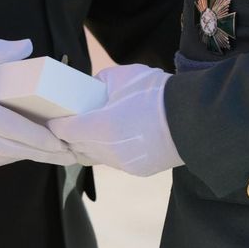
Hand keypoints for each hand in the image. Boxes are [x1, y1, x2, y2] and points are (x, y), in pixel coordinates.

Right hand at [0, 38, 77, 168]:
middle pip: (11, 150)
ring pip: (0, 158)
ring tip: (53, 153)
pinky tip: (21, 150)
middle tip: (72, 154)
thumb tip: (27, 46)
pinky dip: (7, 157)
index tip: (64, 142)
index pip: (10, 128)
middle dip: (44, 154)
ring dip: (27, 157)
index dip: (39, 139)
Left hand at [48, 63, 182, 175]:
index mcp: (101, 126)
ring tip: (88, 130)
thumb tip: (88, 88)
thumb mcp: (123, 77)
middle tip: (67, 122)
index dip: (56, 123)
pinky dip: (108, 151)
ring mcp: (123, 164)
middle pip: (75, 147)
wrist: (195, 117)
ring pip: (94, 157)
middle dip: (68, 136)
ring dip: (87, 146)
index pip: (64, 131)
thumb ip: (99, 83)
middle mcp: (108, 151)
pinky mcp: (137, 170)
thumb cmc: (156, 92)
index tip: (53, 117)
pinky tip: (113, 139)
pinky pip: (113, 162)